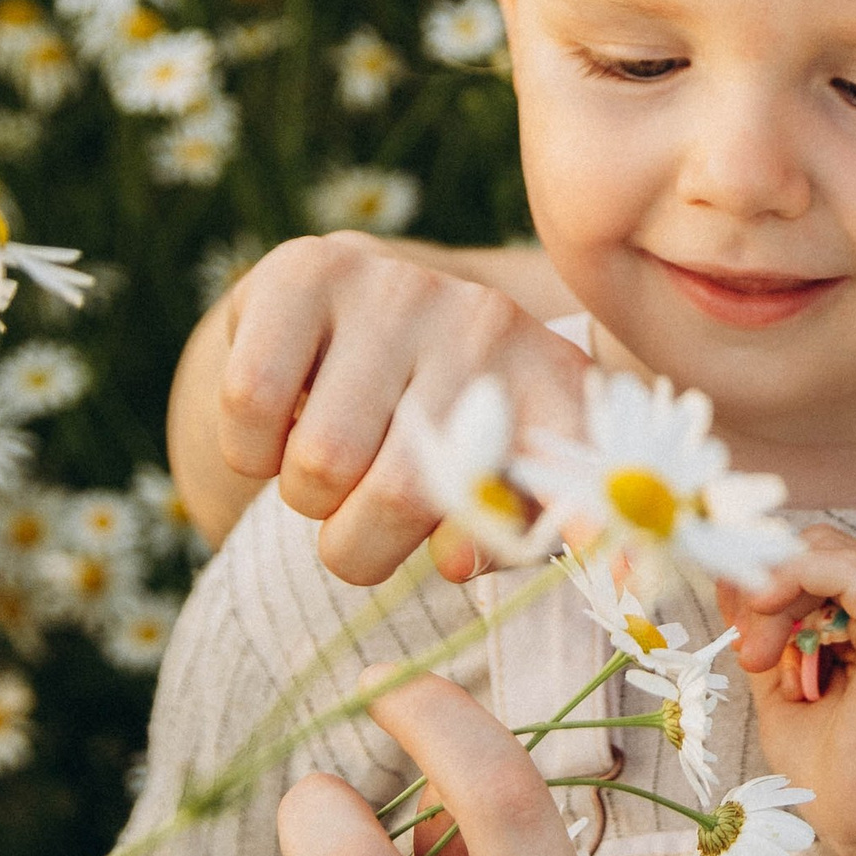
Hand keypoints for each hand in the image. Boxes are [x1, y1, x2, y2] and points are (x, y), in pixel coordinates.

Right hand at [210, 236, 590, 583]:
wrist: (346, 313)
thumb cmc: (429, 421)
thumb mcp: (487, 470)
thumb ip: (495, 528)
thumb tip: (460, 560)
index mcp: (552, 384)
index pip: (576, 458)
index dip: (582, 524)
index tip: (607, 585)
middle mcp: (488, 323)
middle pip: (398, 496)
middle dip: (359, 546)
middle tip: (359, 526)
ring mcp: (397, 287)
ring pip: (317, 462)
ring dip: (304, 497)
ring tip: (329, 462)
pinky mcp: (307, 270)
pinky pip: (251, 404)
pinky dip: (248, 449)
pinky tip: (281, 423)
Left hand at [719, 524, 855, 855]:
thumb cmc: (839, 773)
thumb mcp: (782, 688)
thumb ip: (763, 634)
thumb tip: (728, 582)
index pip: (816, 561)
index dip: (766, 580)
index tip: (735, 630)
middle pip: (819, 548)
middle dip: (768, 588)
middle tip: (750, 653)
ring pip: (827, 551)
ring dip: (775, 595)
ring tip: (761, 657)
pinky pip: (845, 568)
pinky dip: (795, 581)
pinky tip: (770, 626)